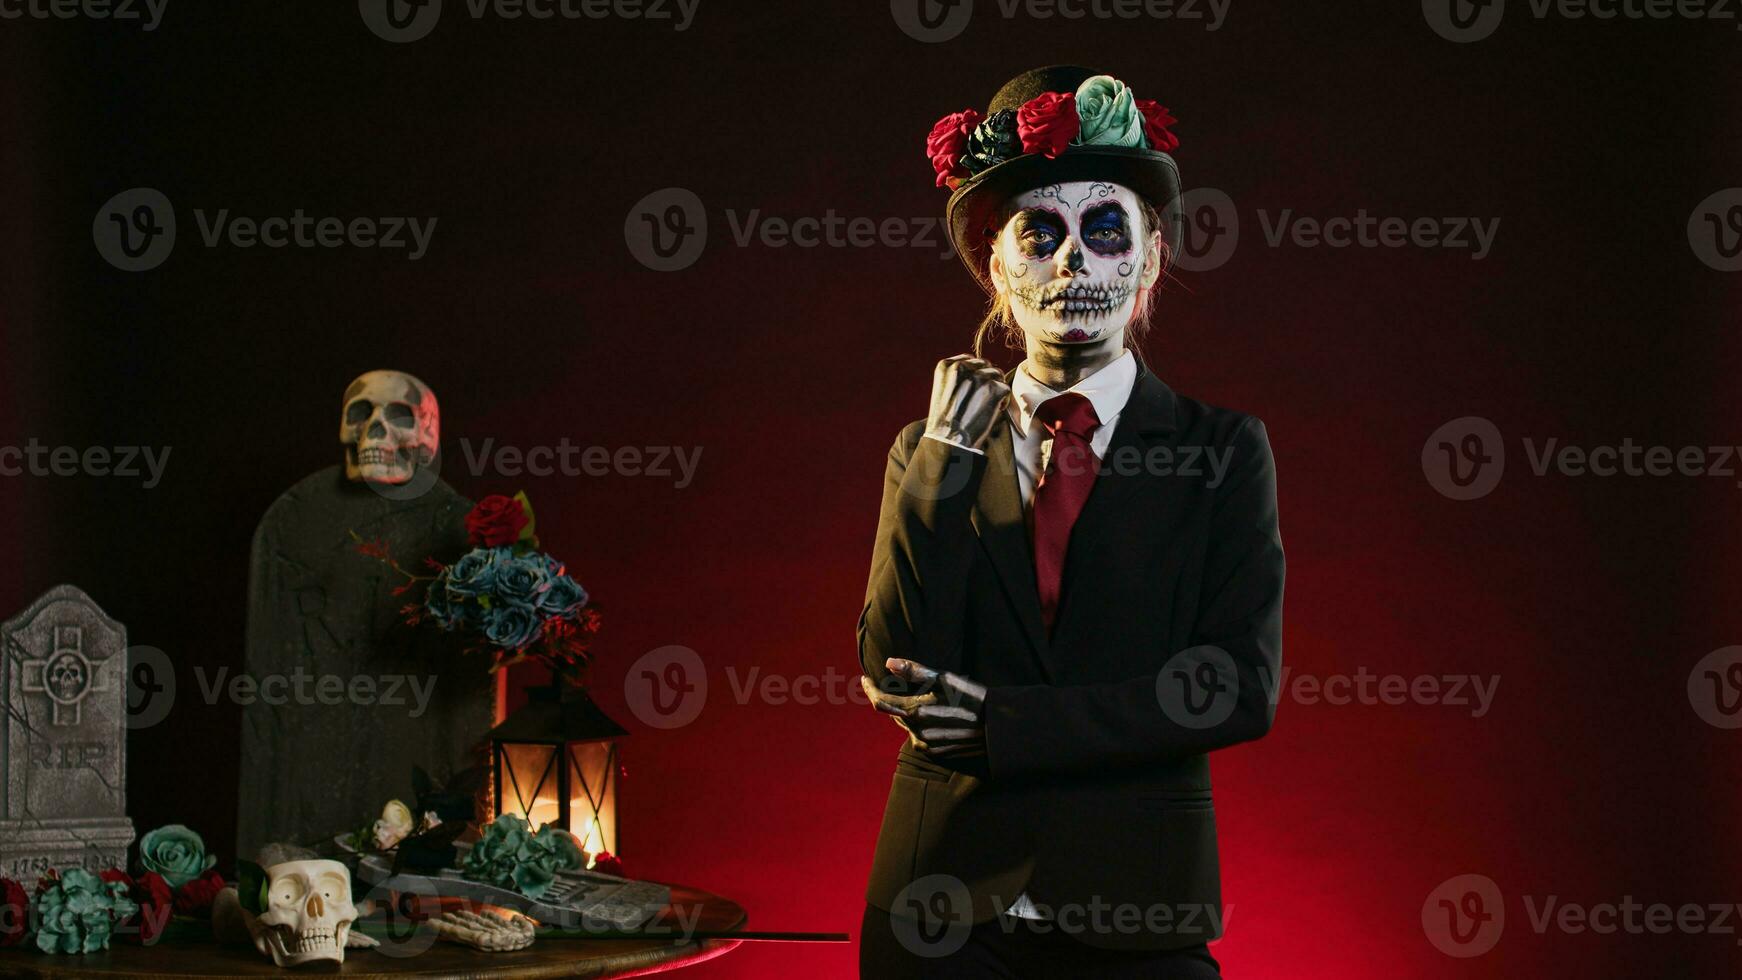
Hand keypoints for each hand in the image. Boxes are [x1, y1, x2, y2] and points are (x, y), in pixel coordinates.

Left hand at [861, 658, 987, 758]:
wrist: (997, 727)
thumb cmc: (972, 697)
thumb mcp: (944, 679)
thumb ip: (914, 672)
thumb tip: (889, 663)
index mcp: (915, 712)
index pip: (880, 702)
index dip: (869, 689)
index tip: (865, 678)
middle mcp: (916, 732)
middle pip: (893, 714)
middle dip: (891, 699)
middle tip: (897, 684)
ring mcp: (926, 745)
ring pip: (906, 725)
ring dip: (907, 712)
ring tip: (921, 698)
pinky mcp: (935, 753)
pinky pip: (918, 736)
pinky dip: (919, 724)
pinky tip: (934, 714)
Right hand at [923, 355, 1010, 451]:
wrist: (948, 441)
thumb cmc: (945, 420)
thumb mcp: (944, 390)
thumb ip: (958, 376)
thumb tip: (980, 370)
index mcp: (946, 365)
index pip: (970, 360)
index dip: (975, 375)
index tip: (973, 390)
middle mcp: (961, 367)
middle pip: (986, 365)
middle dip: (988, 380)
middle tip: (982, 399)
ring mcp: (978, 376)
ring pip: (997, 374)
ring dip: (996, 389)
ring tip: (987, 405)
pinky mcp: (993, 388)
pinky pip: (1006, 388)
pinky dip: (1003, 401)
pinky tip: (993, 411)